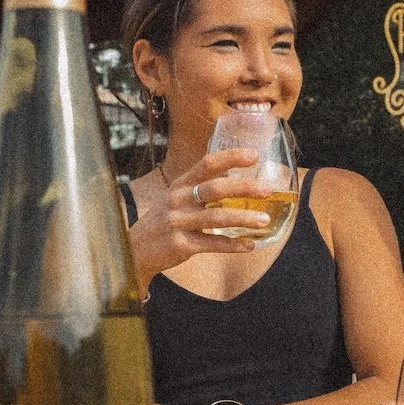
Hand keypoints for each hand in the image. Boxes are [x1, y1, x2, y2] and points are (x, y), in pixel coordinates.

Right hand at [129, 148, 272, 290]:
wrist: (136, 249)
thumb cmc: (165, 220)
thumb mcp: (177, 197)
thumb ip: (200, 186)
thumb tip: (234, 175)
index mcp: (180, 184)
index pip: (206, 164)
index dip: (231, 157)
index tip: (254, 155)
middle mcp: (178, 200)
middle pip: (215, 188)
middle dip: (243, 187)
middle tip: (267, 190)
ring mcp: (178, 222)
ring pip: (216, 217)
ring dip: (244, 218)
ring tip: (265, 220)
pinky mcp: (181, 245)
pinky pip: (212, 244)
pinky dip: (233, 245)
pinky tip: (250, 245)